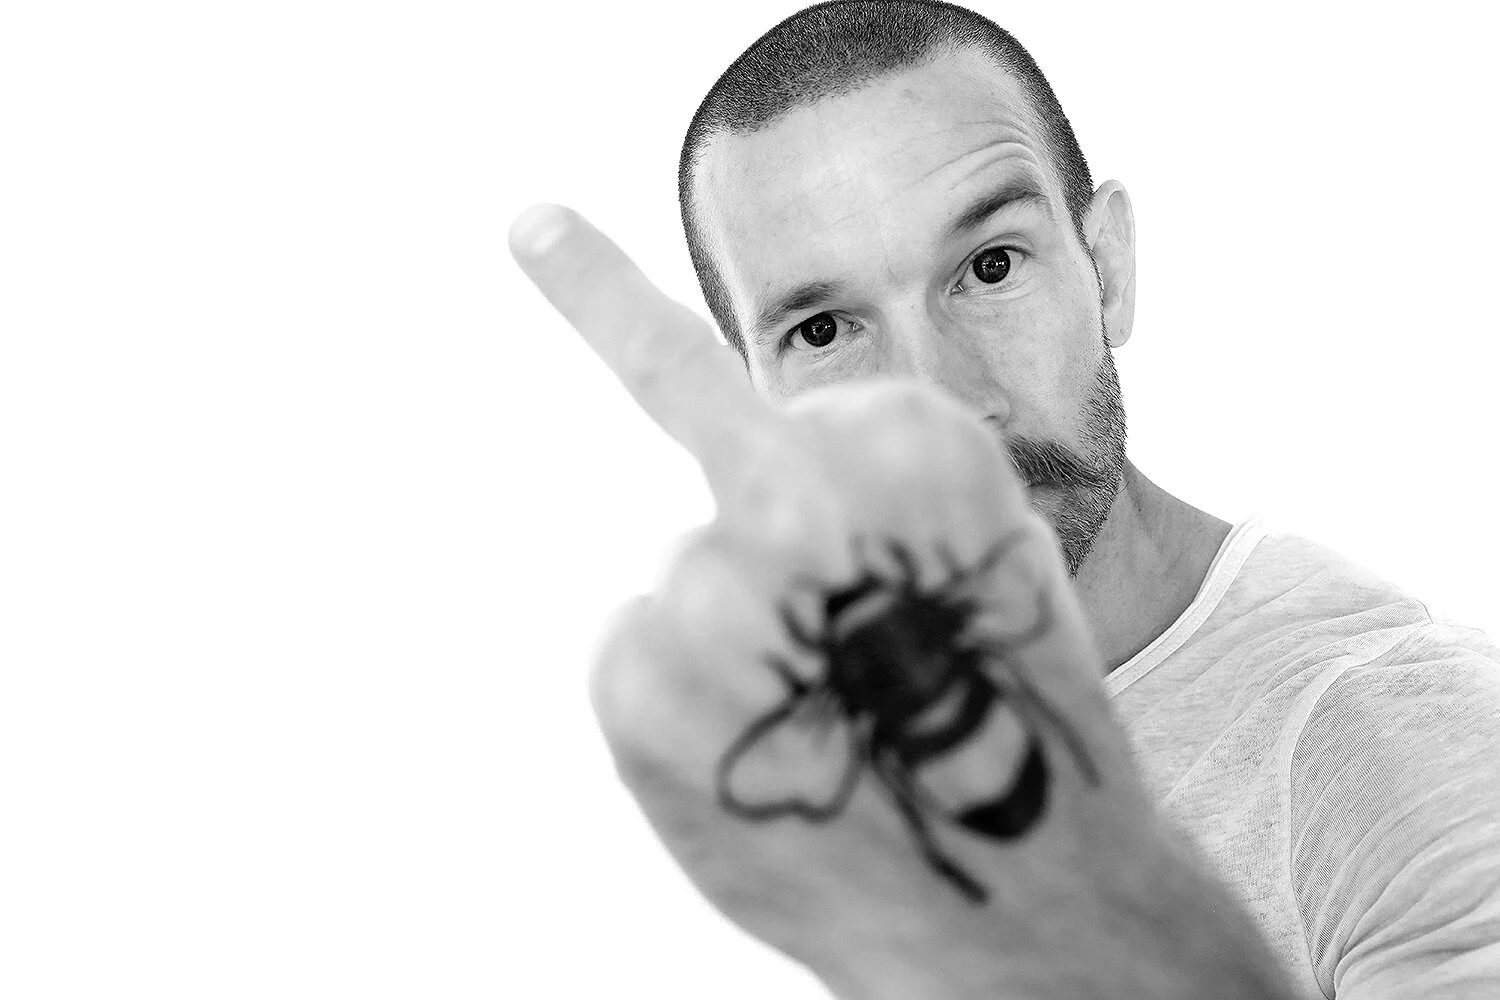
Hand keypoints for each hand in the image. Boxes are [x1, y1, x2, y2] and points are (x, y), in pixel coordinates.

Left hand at [508, 205, 1289, 999]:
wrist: (1027, 902)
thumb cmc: (1011, 720)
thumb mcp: (985, 558)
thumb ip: (877, 482)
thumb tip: (742, 487)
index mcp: (908, 446)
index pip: (784, 397)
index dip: (760, 429)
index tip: (527, 227)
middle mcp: (800, 495)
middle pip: (736, 482)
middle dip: (773, 548)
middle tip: (762, 539)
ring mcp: (715, 591)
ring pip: (684, 578)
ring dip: (737, 643)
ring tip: (825, 719)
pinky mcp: (644, 687)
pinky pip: (638, 653)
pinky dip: (685, 703)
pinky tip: (764, 752)